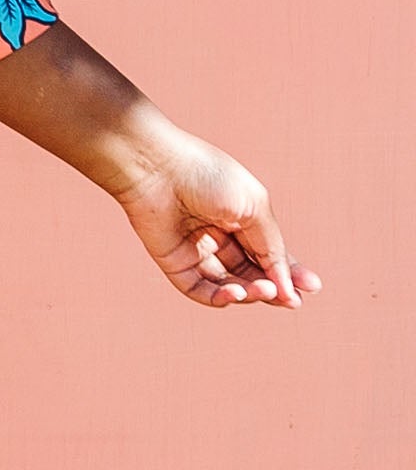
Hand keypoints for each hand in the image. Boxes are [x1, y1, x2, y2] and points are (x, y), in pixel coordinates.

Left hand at [112, 129, 319, 309]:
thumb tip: (287, 285)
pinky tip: (236, 294)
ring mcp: (197, 250)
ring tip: (263, 291)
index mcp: (242, 216)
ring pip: (229, 285)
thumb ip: (272, 246)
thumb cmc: (209, 177)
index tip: (312, 288)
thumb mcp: (255, 207)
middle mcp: (220, 235)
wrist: (158, 168)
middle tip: (290, 301)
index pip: (270, 253)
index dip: (290, 273)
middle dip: (274, 289)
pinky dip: (219, 297)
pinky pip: (199, 289)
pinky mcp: (174, 263)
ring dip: (250, 293)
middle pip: (252, 273)